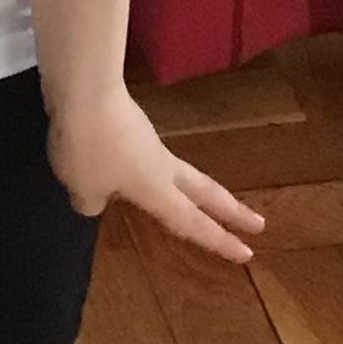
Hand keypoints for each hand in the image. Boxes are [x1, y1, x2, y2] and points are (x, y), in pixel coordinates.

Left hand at [48, 89, 266, 266]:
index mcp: (157, 189)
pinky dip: (156, 171)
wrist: (85, 89)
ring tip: (201, 199)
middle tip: (259, 222)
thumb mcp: (84, 188)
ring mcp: (149, 143)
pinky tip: (136, 168)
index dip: (220, 240)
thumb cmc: (90, 148)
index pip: (193, 222)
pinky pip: (149, 156)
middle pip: (206, 192)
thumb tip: (94, 201)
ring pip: (183, 173)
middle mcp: (162, 167)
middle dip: (233, 210)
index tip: (248, 253)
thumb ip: (92, 202)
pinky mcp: (131, 124)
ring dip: (198, 189)